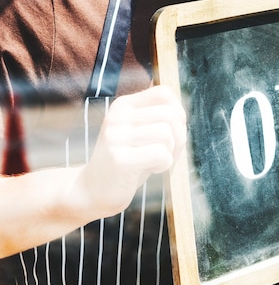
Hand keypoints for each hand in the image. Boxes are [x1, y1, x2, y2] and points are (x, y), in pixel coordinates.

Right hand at [73, 86, 186, 217]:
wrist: (93, 190)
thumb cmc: (128, 161)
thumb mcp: (141, 133)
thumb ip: (158, 118)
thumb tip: (179, 107)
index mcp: (124, 106)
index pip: (164, 94)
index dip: (178, 112)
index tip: (173, 131)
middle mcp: (117, 116)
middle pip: (170, 114)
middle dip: (179, 136)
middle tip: (169, 152)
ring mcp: (116, 136)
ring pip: (167, 133)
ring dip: (171, 152)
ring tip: (158, 161)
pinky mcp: (119, 158)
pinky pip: (161, 154)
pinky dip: (165, 164)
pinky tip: (152, 169)